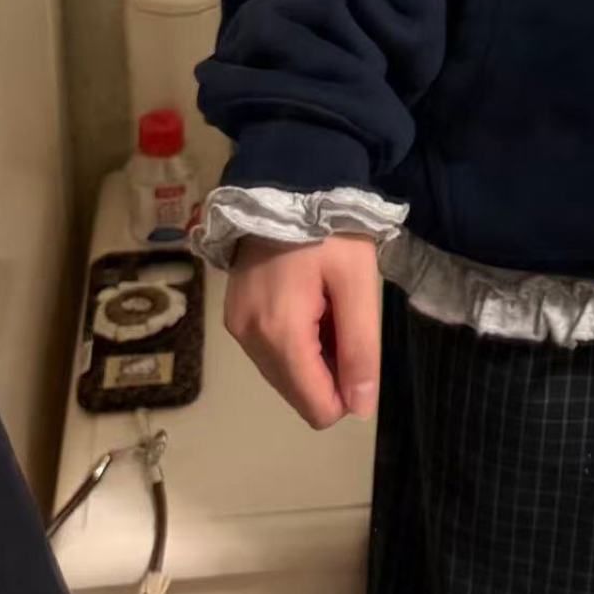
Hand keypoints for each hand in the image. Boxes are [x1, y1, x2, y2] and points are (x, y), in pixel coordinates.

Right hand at [224, 234, 380, 429]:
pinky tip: (308, 307)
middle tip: (342, 320)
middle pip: (298, 395)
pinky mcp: (234, 318)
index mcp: (280, 334)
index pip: (315, 406)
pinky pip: (270, 355)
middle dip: (330, 373)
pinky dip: (295, 345)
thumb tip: (360, 408)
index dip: (346, 396)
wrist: (286, 184)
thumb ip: (360, 349)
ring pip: (284, 377)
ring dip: (313, 358)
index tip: (359, 352)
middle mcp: (250, 340)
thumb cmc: (330, 232)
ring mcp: (237, 329)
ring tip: (325, 309)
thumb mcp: (358, 285)